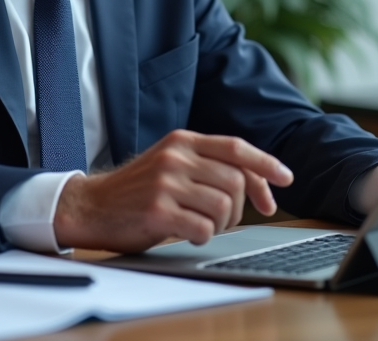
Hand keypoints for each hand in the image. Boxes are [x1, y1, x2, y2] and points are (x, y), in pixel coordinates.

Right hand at [53, 130, 293, 252]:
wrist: (90, 206)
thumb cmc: (138, 190)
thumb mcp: (171, 165)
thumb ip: (208, 167)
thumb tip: (260, 187)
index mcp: (182, 141)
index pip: (236, 147)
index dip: (265, 164)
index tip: (286, 179)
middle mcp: (176, 157)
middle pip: (235, 180)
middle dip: (240, 206)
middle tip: (226, 218)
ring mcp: (166, 183)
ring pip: (224, 206)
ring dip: (222, 224)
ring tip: (203, 225)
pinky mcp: (158, 211)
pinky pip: (204, 228)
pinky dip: (204, 236)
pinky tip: (188, 233)